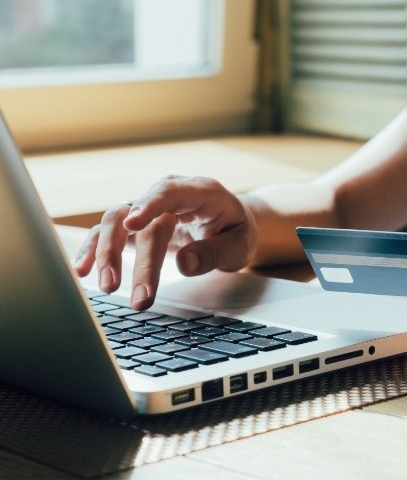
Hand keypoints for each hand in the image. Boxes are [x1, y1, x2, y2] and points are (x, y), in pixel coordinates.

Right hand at [74, 175, 257, 308]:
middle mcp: (169, 196)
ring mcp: (150, 209)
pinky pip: (110, 232)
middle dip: (138, 259)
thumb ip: (215, 253)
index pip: (170, 191)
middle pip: (141, 217)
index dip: (150, 205)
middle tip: (141, 298)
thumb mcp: (240, 245)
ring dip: (107, 253)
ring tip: (108, 286)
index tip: (133, 225)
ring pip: (117, 221)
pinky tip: (83, 269)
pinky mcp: (138, 225)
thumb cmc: (236, 233)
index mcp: (201, 192)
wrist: (231, 227)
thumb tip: (184, 264)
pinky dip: (95, 249)